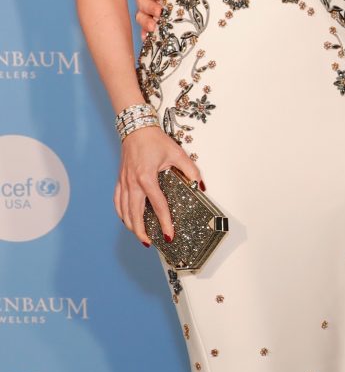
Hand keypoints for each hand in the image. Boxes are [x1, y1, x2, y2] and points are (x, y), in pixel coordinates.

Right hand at [114, 126, 201, 245]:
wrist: (136, 127)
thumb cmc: (154, 139)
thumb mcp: (176, 152)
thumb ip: (190, 169)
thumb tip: (200, 185)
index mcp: (147, 178)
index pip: (157, 206)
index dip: (164, 222)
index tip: (168, 235)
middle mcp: (132, 183)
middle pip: (135, 214)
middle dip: (142, 232)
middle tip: (151, 243)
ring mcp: (124, 182)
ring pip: (123, 211)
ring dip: (131, 226)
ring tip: (140, 235)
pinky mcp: (120, 180)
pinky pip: (117, 201)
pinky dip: (121, 213)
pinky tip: (127, 219)